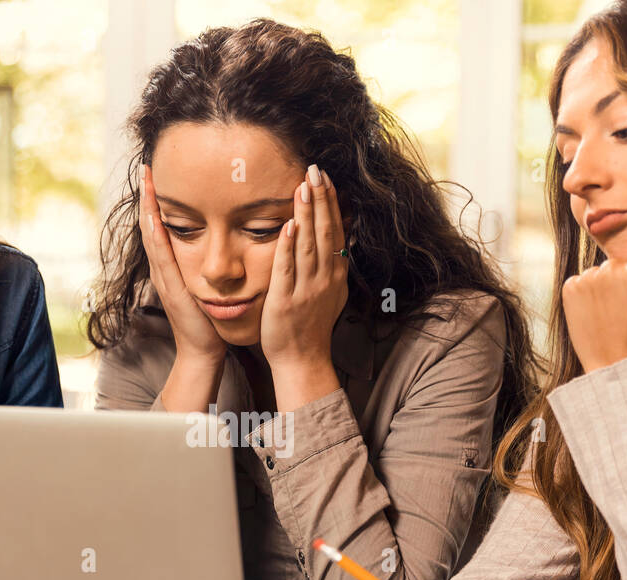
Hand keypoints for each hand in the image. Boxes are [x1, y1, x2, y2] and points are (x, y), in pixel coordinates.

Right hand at [139, 164, 226, 364]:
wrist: (202, 351)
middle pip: (149, 226)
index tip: (157, 174)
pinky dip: (156, 236)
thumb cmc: (206, 320)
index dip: (156, 201)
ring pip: (152, 237)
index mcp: (172, 267)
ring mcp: (165, 279)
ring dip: (148, 209)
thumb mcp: (203, 285)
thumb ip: (203, 265)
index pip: (160, 226)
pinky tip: (154, 219)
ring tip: (147, 182)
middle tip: (146, 168)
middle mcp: (163, 270)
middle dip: (148, 196)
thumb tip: (212, 241)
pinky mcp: (172, 290)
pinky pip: (162, 258)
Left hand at [260, 165, 348, 370]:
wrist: (303, 361)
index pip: (335, 232)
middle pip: (325, 233)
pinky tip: (287, 225)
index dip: (331, 204)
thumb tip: (340, 236)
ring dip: (306, 215)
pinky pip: (287, 270)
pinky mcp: (286, 302)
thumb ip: (332, 265)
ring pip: (308, 246)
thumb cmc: (311, 327)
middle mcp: (324, 280)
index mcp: (334, 275)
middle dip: (320, 200)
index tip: (326, 179)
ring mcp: (306, 290)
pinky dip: (288, 247)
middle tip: (315, 171)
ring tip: (303, 187)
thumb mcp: (330, 293)